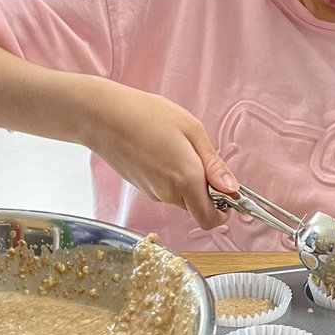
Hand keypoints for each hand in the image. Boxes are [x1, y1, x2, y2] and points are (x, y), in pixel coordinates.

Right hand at [86, 82, 238, 229]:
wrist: (101, 116)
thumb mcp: (192, 129)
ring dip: (187, 182)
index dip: (223, 213)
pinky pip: (165, 190)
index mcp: (187, 179)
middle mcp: (169, 193)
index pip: (210, 220)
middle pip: (197, 207)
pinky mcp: (141, 187)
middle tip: (198, 157)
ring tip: (175, 148)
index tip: (227, 195)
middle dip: (205, 190)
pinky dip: (170, 177)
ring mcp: (152, 192)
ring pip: (181, 198)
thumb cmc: (146, 114)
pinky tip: (160, 151)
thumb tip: (232, 189)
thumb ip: (214, 164)